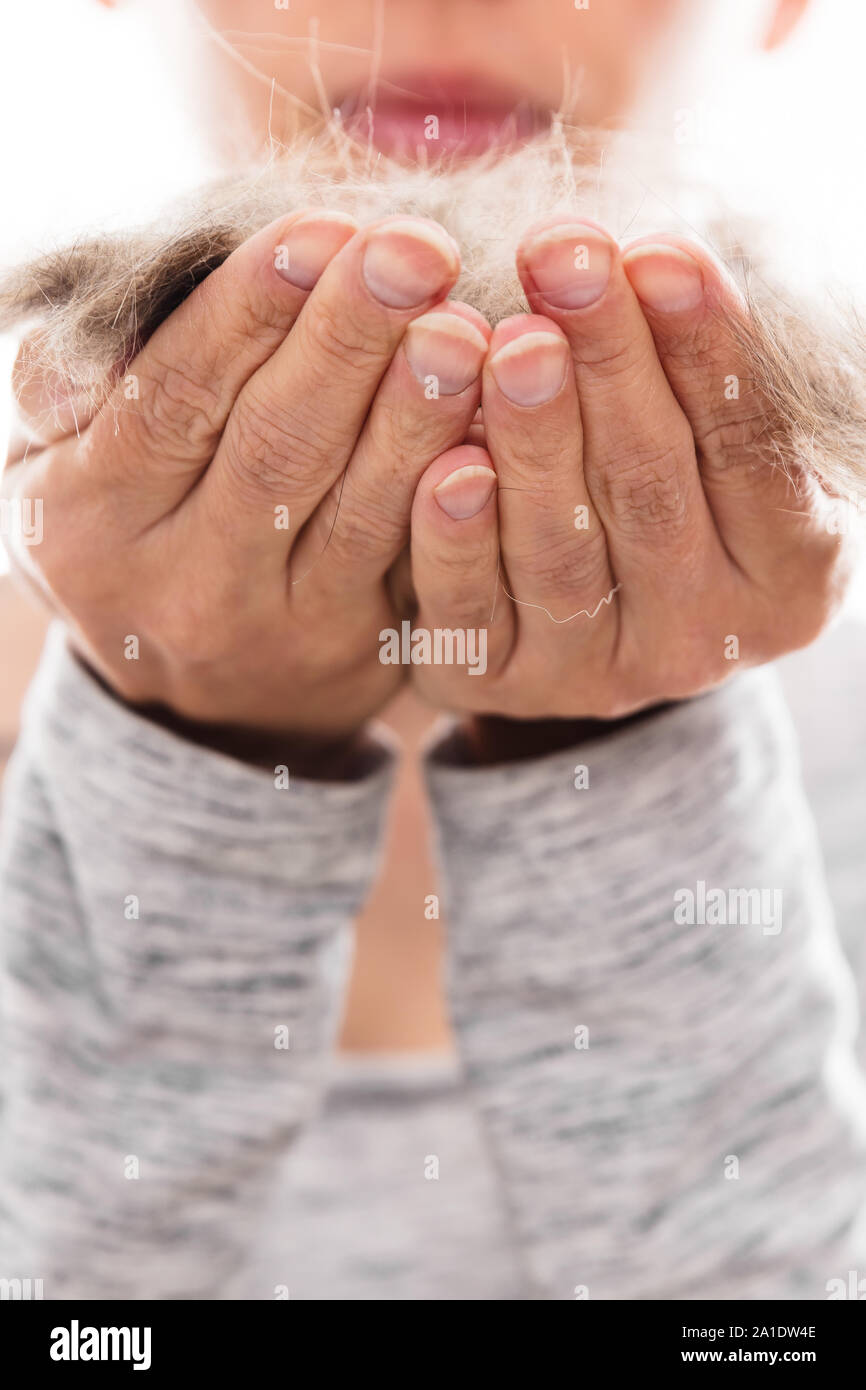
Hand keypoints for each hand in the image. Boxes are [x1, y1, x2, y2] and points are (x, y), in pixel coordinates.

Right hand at [3, 210, 488, 749]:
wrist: (181, 690)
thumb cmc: (126, 526)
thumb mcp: (59, 459)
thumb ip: (65, 383)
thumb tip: (94, 339)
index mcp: (94, 511)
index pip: (176, 396)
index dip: (251, 310)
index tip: (322, 227)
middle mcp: (182, 580)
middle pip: (276, 446)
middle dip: (350, 338)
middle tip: (416, 249)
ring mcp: (277, 625)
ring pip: (356, 512)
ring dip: (417, 415)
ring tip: (467, 327)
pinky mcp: (356, 650)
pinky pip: (411, 570)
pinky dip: (457, 500)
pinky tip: (497, 434)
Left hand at [408, 220, 853, 723]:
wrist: (605, 616)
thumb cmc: (679, 486)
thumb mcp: (722, 435)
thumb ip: (706, 373)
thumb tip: (646, 263)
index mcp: (787, 573)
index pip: (751, 452)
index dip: (707, 351)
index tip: (658, 254)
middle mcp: (700, 636)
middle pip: (650, 491)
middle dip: (606, 366)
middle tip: (564, 262)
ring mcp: (599, 674)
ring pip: (561, 552)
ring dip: (532, 441)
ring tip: (508, 343)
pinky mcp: (502, 685)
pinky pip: (473, 616)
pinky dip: (457, 543)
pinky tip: (444, 468)